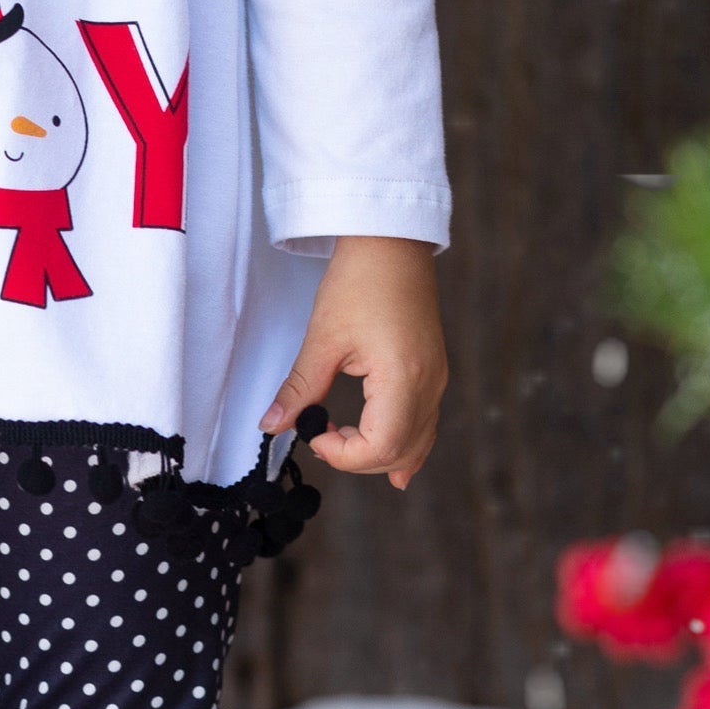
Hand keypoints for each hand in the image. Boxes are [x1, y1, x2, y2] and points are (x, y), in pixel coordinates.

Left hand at [263, 234, 446, 490]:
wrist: (391, 244)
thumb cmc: (360, 281)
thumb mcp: (323, 338)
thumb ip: (300, 389)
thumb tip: (273, 425)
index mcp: (403, 377)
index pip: (381, 446)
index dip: (344, 455)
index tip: (313, 434)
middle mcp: (429, 385)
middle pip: (400, 452)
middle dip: (357, 459)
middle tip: (320, 435)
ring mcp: (436, 380)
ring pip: (416, 443)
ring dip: (378, 454)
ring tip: (341, 439)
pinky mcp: (434, 373)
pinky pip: (425, 425)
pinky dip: (405, 446)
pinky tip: (393, 464)